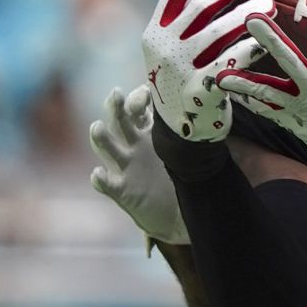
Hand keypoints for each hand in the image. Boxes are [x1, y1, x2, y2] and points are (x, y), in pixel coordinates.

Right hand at [89, 85, 187, 243]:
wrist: (175, 213)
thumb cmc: (179, 176)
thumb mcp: (184, 150)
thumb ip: (189, 131)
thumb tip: (210, 111)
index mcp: (149, 132)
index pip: (137, 108)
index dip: (139, 98)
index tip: (148, 93)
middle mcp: (133, 145)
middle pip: (119, 121)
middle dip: (116, 107)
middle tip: (115, 93)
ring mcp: (125, 166)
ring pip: (108, 147)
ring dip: (101, 138)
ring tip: (97, 127)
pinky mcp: (121, 190)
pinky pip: (107, 183)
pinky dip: (101, 179)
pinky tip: (99, 174)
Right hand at [142, 0, 274, 140]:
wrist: (182, 131)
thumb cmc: (188, 78)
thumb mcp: (175, 49)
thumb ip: (189, 22)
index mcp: (155, 32)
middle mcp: (162, 48)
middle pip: (200, 6)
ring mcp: (178, 70)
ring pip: (217, 32)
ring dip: (246, 15)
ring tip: (268, 6)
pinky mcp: (197, 90)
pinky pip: (228, 62)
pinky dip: (249, 48)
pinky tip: (266, 40)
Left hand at [220, 0, 306, 188]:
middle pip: (291, 64)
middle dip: (271, 41)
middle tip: (251, 18)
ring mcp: (305, 110)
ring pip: (271, 91)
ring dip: (247, 78)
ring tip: (222, 69)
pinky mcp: (296, 124)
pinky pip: (268, 112)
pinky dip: (248, 101)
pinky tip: (226, 89)